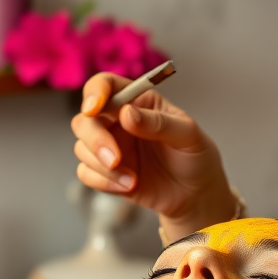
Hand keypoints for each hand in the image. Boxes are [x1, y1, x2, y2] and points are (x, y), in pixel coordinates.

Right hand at [71, 73, 235, 230]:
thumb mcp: (188, 135)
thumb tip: (126, 113)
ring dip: (102, 166)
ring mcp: (109, 146)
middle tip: (115, 159)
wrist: (196, 194)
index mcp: (137, 102)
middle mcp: (117, 121)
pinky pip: (86, 173)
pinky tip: (129, 186)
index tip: (94, 108)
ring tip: (133, 180)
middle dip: (95, 140)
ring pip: (81, 148)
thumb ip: (159, 123)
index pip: (105, 85)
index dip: (95, 92)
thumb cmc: (195, 156)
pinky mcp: (105, 172)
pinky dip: (104, 182)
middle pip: (84, 119)